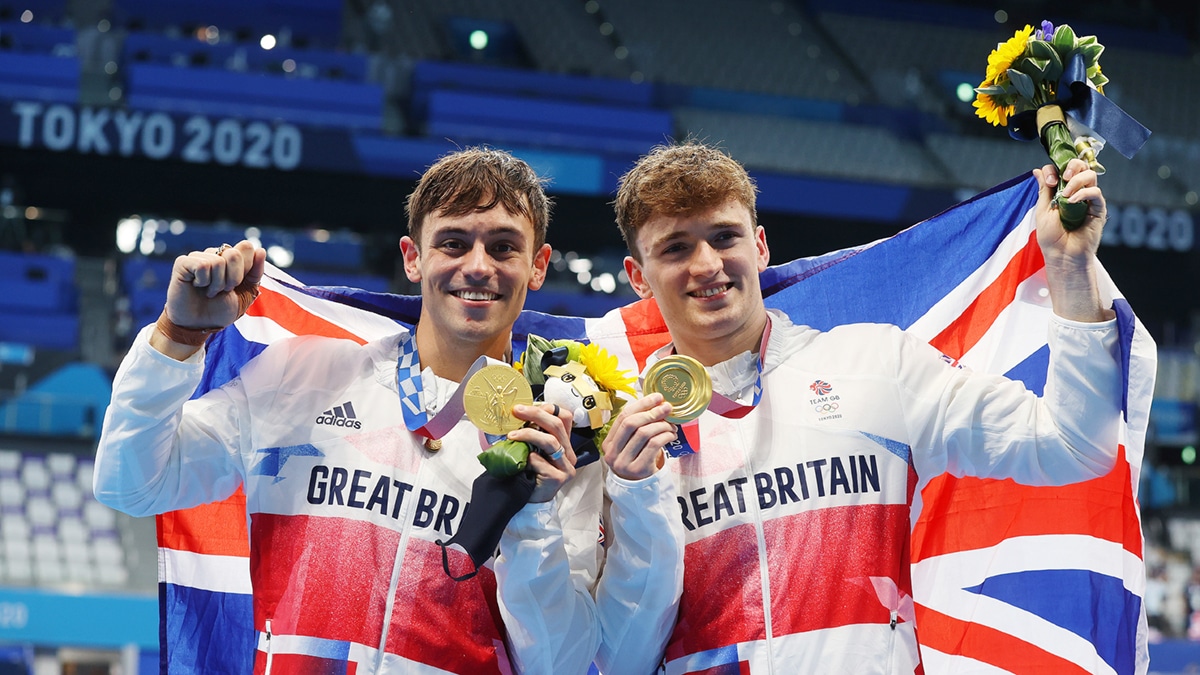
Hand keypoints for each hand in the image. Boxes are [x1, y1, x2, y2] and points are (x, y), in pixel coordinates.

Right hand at [151, 240, 265, 357]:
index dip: (246, 269)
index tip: (237, 284)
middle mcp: (214, 254)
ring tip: (209, 292)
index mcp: (231, 258)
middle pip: (234, 253)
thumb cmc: (221, 309)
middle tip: (224, 290)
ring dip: (217, 284)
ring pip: (218, 262)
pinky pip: (202, 266)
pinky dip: (203, 281)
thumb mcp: (247, 293)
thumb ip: (256, 272)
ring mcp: (198, 257)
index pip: (246, 247)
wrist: (199, 325)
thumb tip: (260, 250)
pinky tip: (197, 286)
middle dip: (234, 278)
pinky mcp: (183, 263)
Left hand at [508, 403, 576, 502]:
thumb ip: (532, 434)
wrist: (528, 501)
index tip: (526, 407)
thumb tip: (518, 413)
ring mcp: (566, 467)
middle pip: (557, 426)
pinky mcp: (558, 478)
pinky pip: (541, 461)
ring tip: (512, 436)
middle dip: (535, 414)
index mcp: (564, 443)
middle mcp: (569, 454)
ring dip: (529, 434)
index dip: (548, 408)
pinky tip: (520, 462)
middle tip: (516, 411)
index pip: (565, 418)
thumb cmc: (528, 473)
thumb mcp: (532, 449)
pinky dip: (528, 458)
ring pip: (551, 442)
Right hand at [601, 393, 674, 480]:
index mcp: (608, 443)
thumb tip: (657, 403)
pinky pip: (654, 445)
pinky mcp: (638, 470)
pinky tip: (671, 436)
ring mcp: (624, 463)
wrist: (638, 489)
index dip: (641, 405)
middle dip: (651, 412)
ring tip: (671, 426)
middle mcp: (612, 453)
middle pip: (631, 424)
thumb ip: (637, 426)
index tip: (657, 397)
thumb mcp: (630, 444)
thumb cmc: (637, 461)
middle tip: (667, 408)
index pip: (623, 417)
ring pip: (644, 433)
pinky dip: (665, 436)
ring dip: (662, 425)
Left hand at [1032, 159, 1113, 322]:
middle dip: (1071, 167)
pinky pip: (1096, 193)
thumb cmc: (1050, 237)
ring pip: (1091, 175)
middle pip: (1081, 166)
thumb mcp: (1042, 209)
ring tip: (1065, 195)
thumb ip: (1044, 189)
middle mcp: (1077, 192)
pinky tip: (1072, 202)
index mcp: (1062, 191)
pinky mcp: (1098, 209)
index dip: (1055, 169)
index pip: (1063, 168)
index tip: (1049, 180)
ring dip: (1077, 180)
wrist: (1062, 255)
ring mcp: (1088, 200)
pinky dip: (1083, 193)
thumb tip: (1037, 170)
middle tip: (1062, 179)